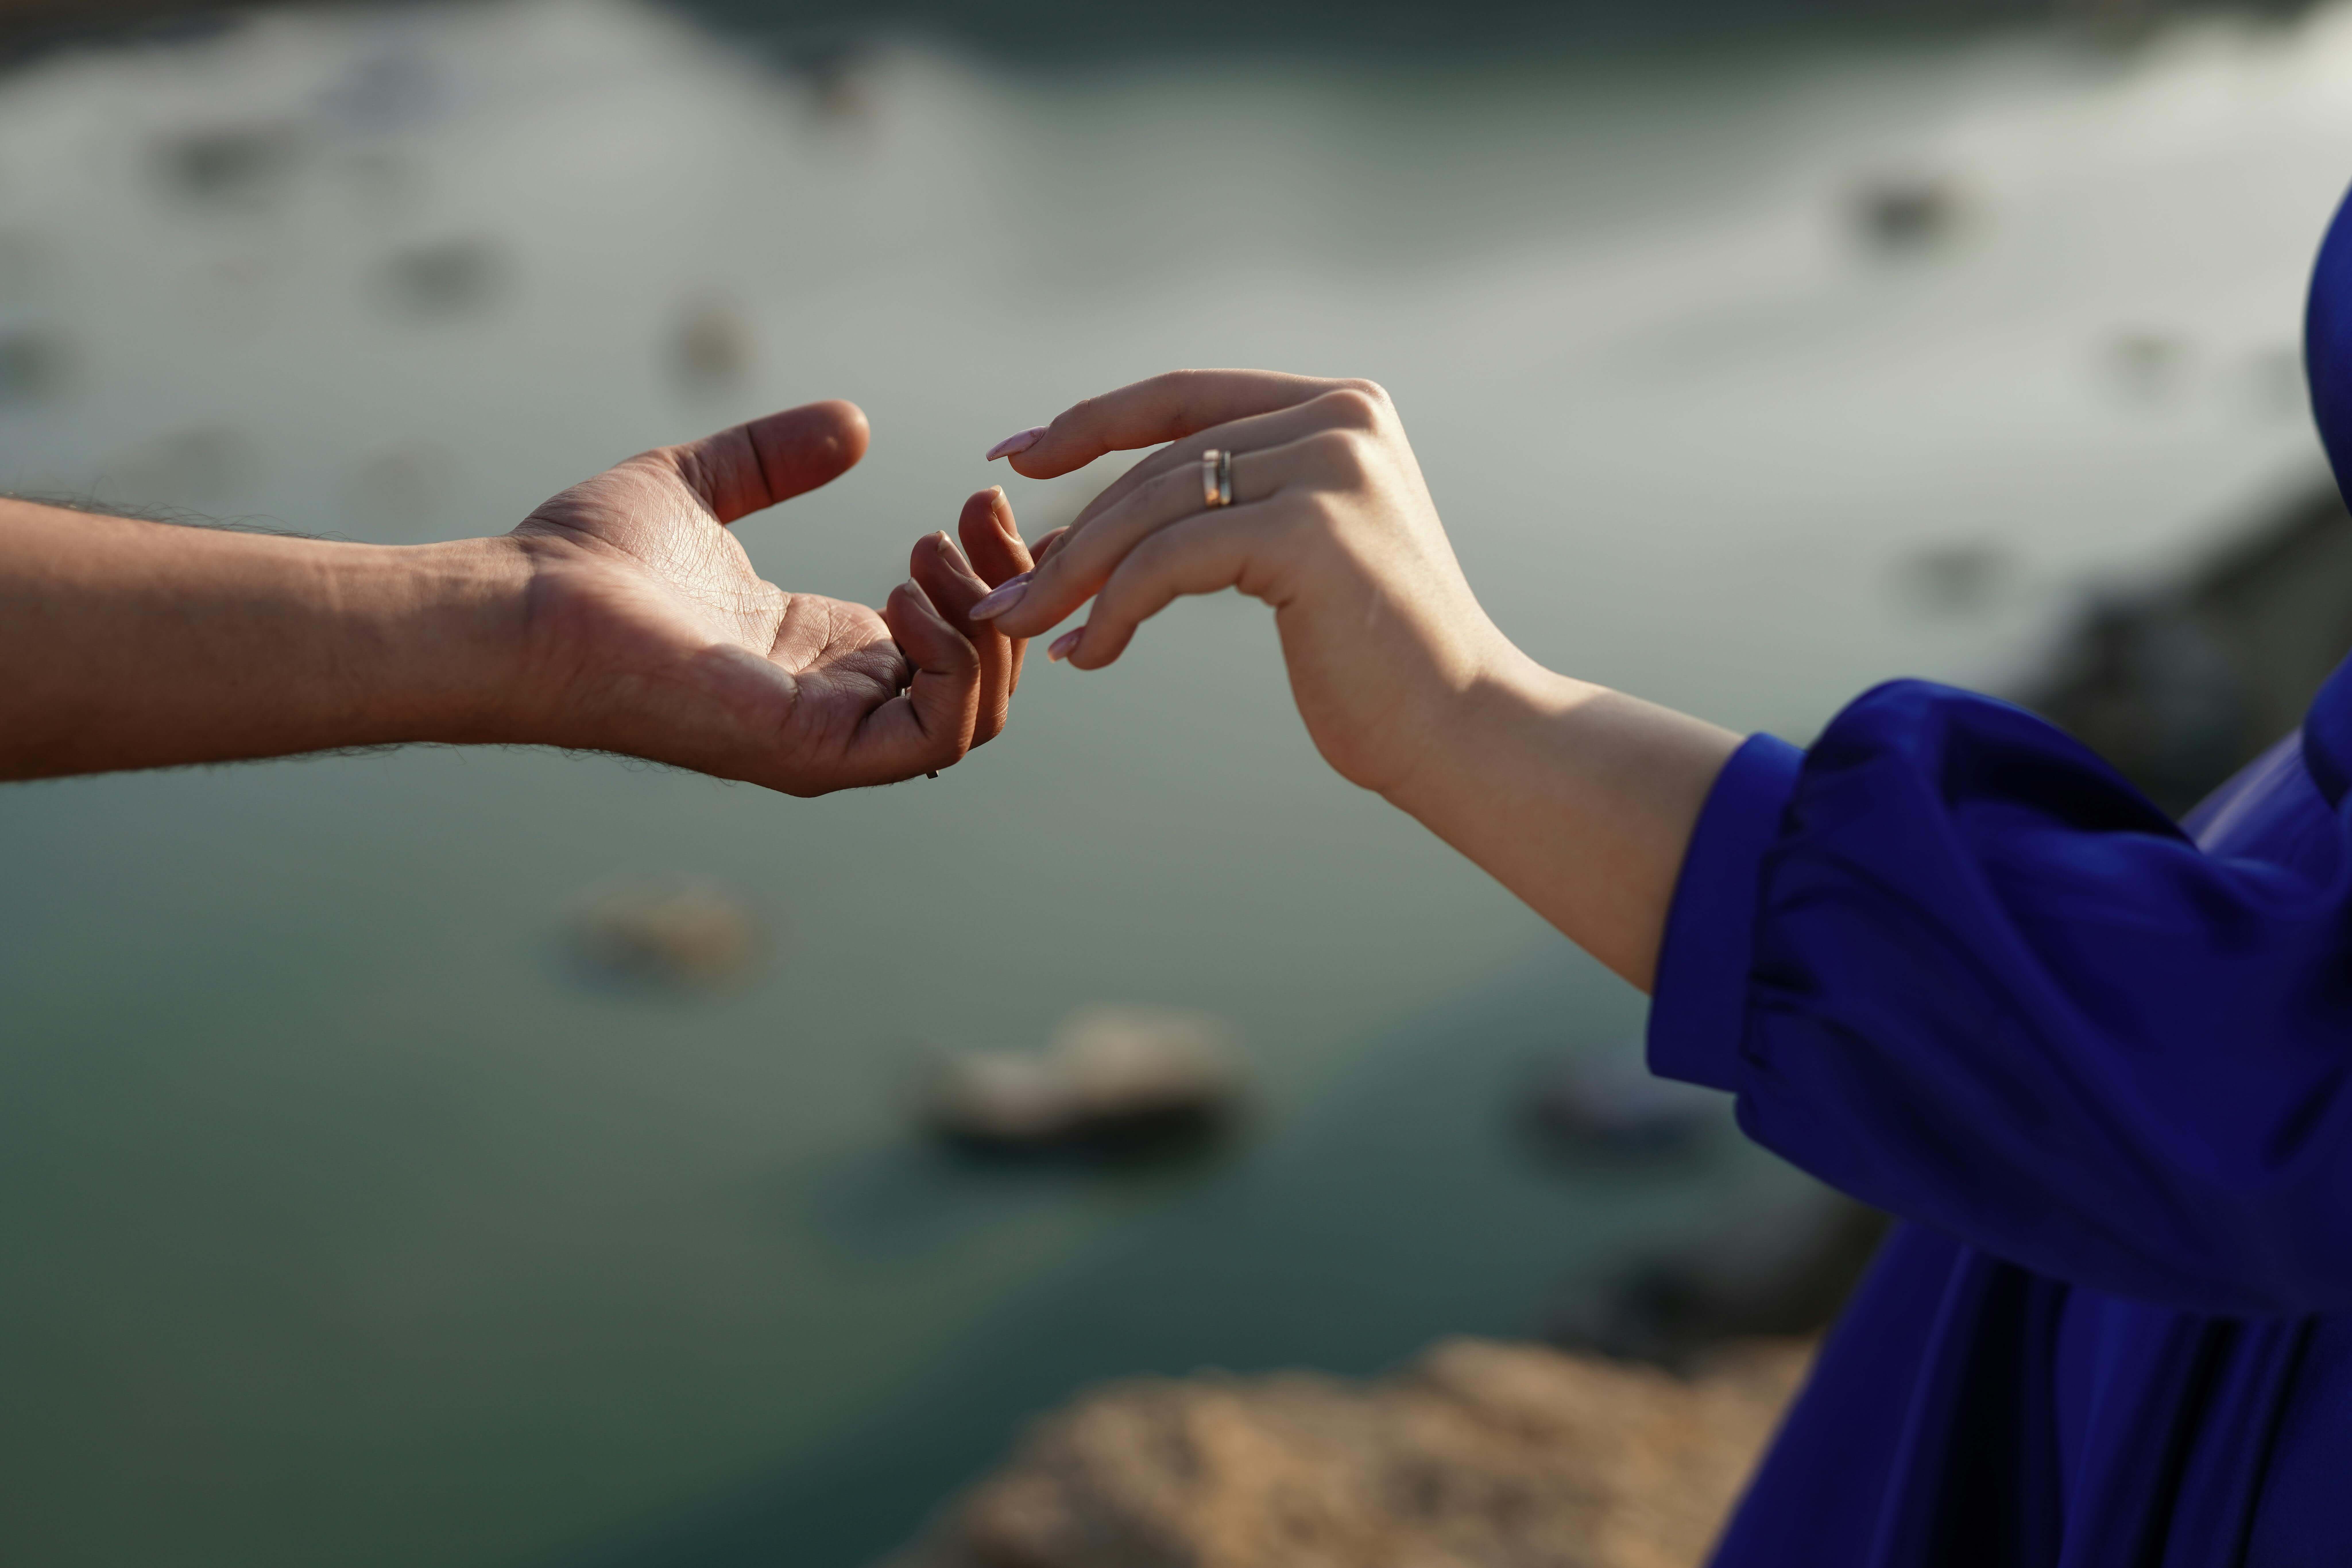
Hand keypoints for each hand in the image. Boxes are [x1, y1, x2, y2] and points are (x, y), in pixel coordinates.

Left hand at [509, 401, 1031, 794]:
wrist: (522, 605)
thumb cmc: (585, 559)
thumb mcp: (700, 483)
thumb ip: (774, 457)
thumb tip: (852, 423)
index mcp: (821, 655)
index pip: (955, 639)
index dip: (994, 575)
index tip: (994, 502)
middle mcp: (836, 705)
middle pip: (985, 678)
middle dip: (1005, 590)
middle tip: (977, 511)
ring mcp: (828, 739)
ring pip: (976, 716)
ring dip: (984, 627)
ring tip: (931, 548)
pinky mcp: (812, 752)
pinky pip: (933, 734)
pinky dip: (950, 668)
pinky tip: (908, 597)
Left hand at [974, 369, 1738, 987]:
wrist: (1462, 727)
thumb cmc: (1375, 659)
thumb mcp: (1300, 550)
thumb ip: (1237, 497)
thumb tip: (1110, 504)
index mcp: (1343, 405)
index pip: (1185, 396)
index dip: (1092, 421)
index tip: (1016, 454)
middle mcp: (1342, 417)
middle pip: (1162, 461)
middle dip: (1072, 527)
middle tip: (1007, 589)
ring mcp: (1332, 466)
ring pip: (1155, 509)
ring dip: (1075, 573)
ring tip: (1026, 625)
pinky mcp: (1311, 529)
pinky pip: (1171, 560)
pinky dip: (1116, 607)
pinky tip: (1093, 653)